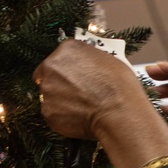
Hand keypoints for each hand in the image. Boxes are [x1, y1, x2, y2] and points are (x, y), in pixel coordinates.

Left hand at [34, 41, 167, 167]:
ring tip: (82, 107)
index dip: (68, 68)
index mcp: (67, 49)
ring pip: (50, 96)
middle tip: (78, 93)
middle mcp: (51, 67)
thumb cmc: (120, 88)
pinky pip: (53, 115)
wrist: (119, 113)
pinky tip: (80, 118)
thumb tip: (88, 66)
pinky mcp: (49, 112)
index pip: (59, 57)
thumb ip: (89, 60)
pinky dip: (64, 118)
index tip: (76, 76)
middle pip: (48, 75)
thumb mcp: (109, 60)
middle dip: (60, 84)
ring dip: (61, 101)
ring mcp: (47, 91)